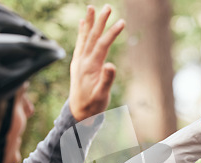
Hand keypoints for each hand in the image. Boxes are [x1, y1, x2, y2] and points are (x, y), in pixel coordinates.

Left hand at [69, 5, 124, 121]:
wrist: (78, 113)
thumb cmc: (92, 106)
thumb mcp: (101, 96)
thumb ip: (106, 80)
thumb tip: (111, 65)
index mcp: (89, 67)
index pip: (102, 45)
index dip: (112, 33)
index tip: (122, 22)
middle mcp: (82, 61)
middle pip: (92, 37)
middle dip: (100, 21)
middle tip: (107, 7)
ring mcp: (78, 61)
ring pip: (85, 38)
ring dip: (89, 22)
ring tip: (91, 8)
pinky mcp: (78, 64)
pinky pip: (80, 44)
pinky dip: (82, 32)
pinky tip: (83, 24)